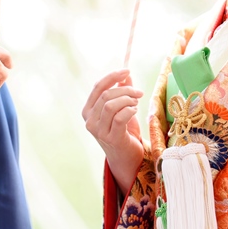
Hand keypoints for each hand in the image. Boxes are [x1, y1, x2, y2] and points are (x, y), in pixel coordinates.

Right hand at [82, 69, 144, 195]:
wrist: (127, 157)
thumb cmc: (123, 131)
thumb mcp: (121, 108)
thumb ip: (121, 92)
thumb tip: (126, 74)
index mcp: (88, 111)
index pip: (97, 87)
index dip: (112, 77)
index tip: (126, 71)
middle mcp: (90, 121)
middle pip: (105, 95)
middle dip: (125, 90)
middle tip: (138, 93)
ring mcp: (99, 131)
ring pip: (110, 105)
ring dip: (127, 100)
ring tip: (136, 103)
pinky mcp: (111, 138)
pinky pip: (119, 118)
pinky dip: (129, 110)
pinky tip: (135, 111)